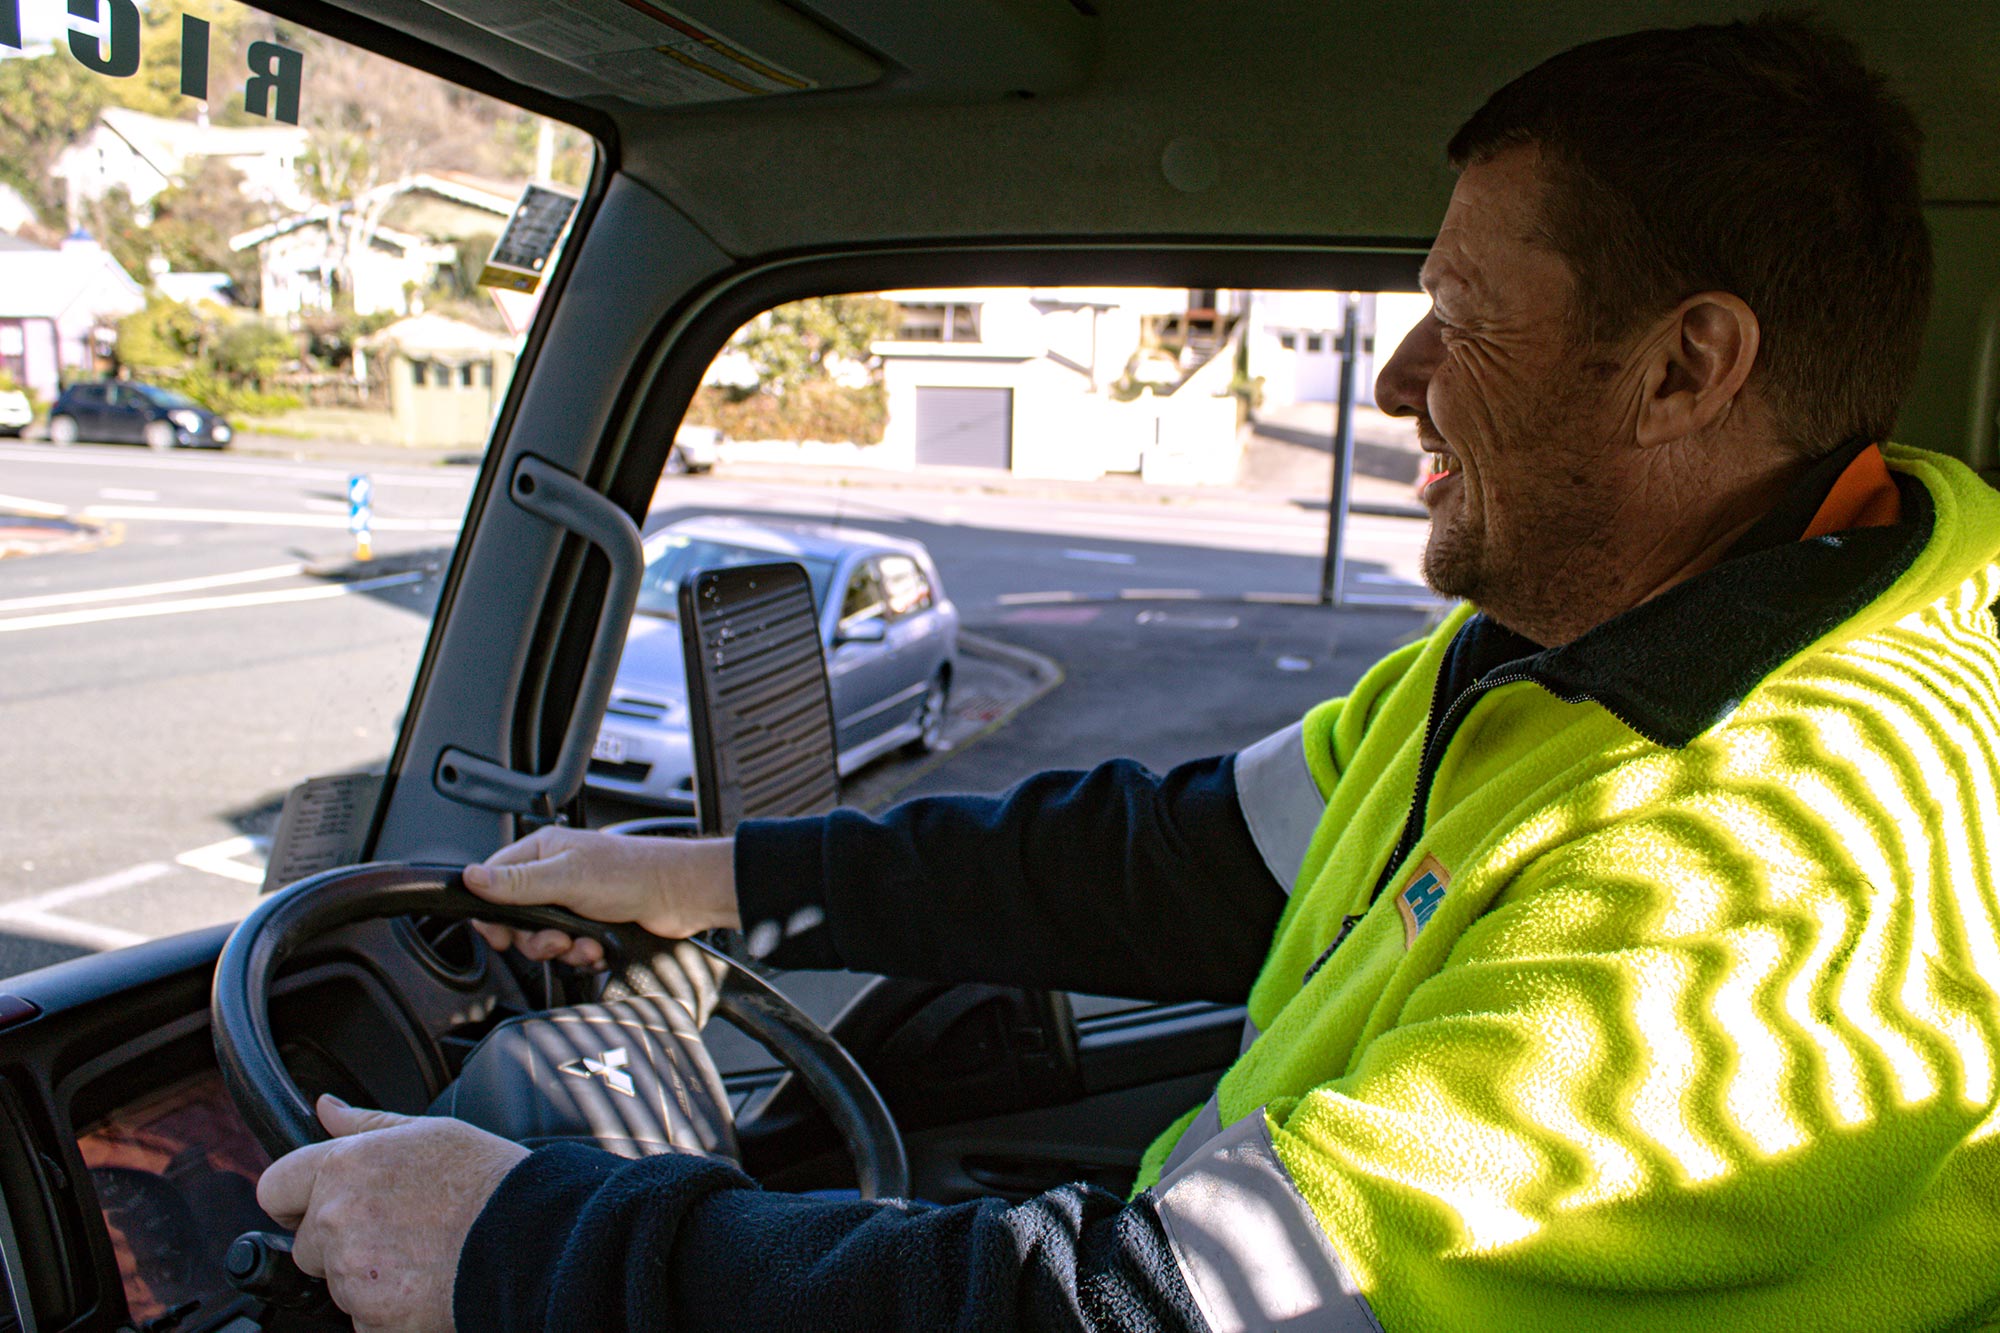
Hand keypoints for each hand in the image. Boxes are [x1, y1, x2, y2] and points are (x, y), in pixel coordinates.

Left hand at [256, 1097, 527, 1332]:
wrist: (527, 1237)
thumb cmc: (487, 1180)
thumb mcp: (430, 1132)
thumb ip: (367, 1124)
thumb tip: (325, 1108)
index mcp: (345, 1166)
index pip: (275, 1187)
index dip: (295, 1199)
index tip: (317, 1207)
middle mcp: (337, 1217)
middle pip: (307, 1243)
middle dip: (338, 1242)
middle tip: (394, 1231)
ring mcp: (351, 1271)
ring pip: (336, 1281)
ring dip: (366, 1276)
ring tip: (419, 1255)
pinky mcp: (369, 1316)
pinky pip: (360, 1317)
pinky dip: (385, 1309)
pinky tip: (422, 1284)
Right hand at [462, 826, 738, 967]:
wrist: (681, 896)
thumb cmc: (633, 873)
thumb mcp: (567, 878)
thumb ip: (517, 882)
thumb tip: (472, 878)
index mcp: (542, 852)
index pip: (494, 880)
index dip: (492, 912)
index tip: (502, 933)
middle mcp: (555, 874)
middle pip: (517, 918)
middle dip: (536, 938)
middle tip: (556, 939)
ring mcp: (573, 900)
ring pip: (544, 938)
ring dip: (562, 950)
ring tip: (584, 944)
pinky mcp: (591, 923)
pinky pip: (569, 950)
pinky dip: (582, 955)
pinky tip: (597, 949)